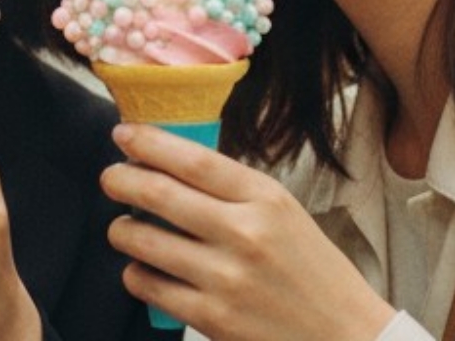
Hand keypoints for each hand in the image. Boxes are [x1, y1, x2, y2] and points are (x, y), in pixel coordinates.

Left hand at [102, 124, 394, 340]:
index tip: (123, 135)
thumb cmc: (311, 272)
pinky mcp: (211, 318)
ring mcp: (225, 279)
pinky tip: (143, 269)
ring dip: (121, 229)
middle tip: (110, 178)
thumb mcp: (283, 213)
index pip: (193, 159)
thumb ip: (232, 190)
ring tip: (125, 228)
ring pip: (142, 240)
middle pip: (158, 193)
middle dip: (120, 179)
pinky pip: (147, 285)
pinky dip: (135, 272)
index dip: (148, 142)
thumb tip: (166, 163)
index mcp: (266, 199)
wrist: (345, 337)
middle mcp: (245, 234)